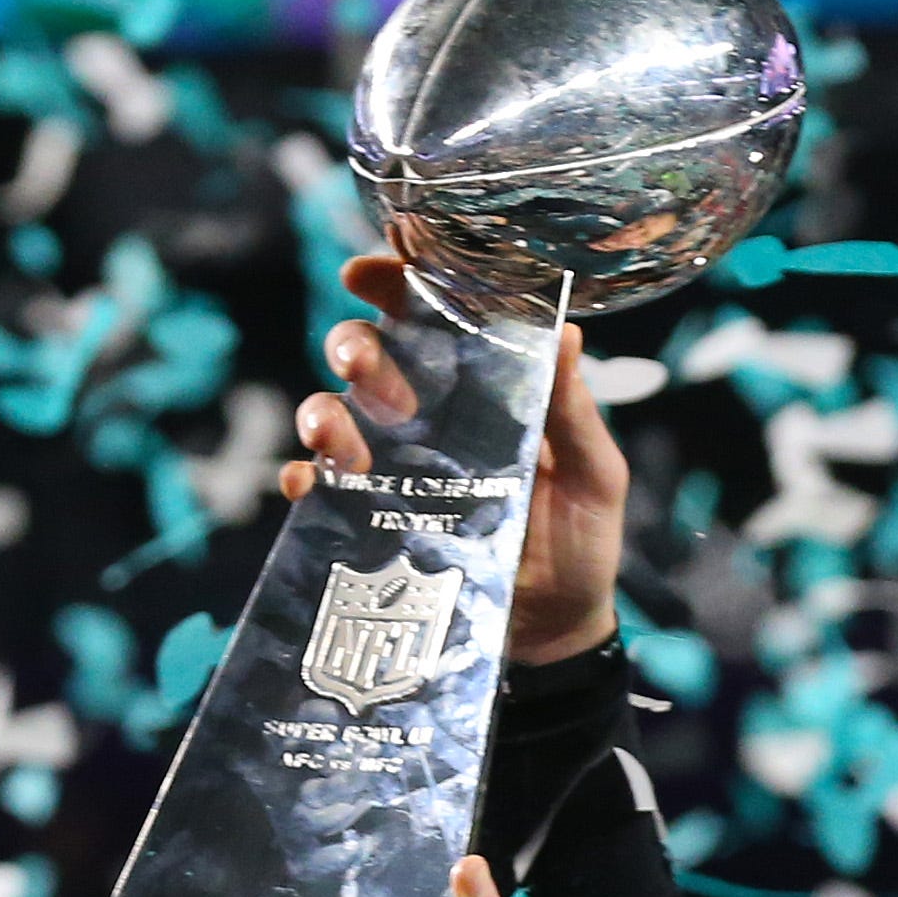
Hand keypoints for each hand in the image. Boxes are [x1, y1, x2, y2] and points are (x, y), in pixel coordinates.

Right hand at [282, 252, 630, 664]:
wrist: (557, 631)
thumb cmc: (582, 543)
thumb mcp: (592, 474)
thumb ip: (573, 409)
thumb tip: (565, 326)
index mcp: (481, 387)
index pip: (433, 315)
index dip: (400, 279)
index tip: (379, 264)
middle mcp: (428, 415)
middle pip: (368, 355)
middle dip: (355, 346)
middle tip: (366, 366)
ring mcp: (392, 466)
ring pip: (331, 413)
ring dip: (322, 410)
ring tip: (337, 435)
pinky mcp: (370, 520)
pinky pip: (318, 489)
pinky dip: (305, 479)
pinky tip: (312, 485)